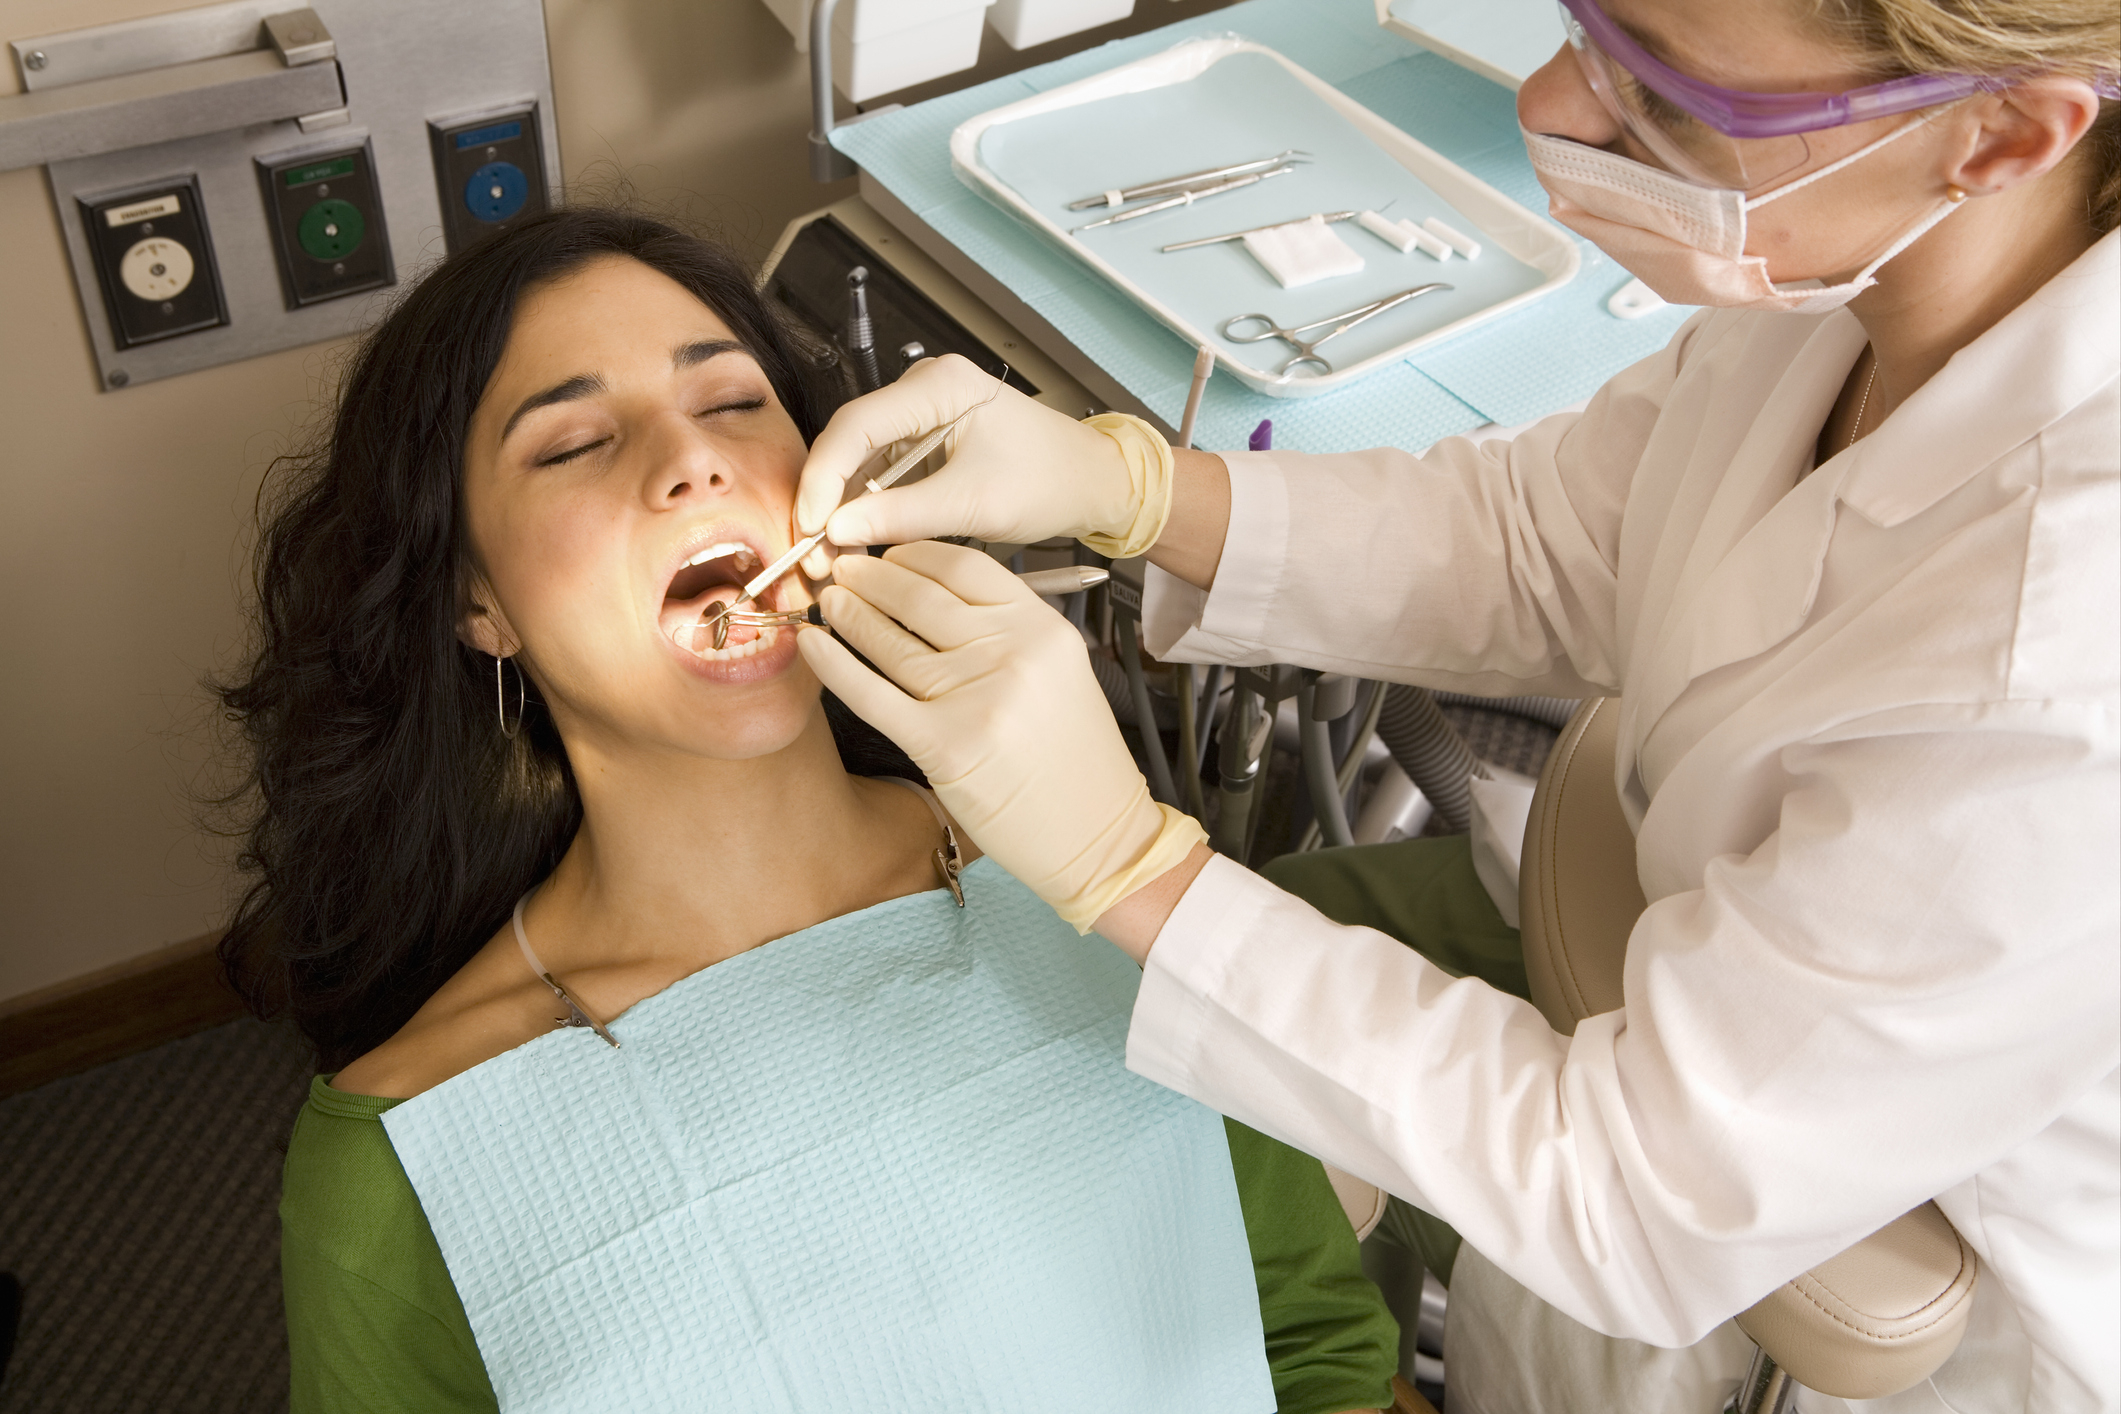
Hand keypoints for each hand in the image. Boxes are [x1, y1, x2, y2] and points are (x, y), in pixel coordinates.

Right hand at [795, 356, 1139, 572]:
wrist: (1093, 483)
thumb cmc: (1050, 480)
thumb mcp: (974, 504)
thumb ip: (902, 515)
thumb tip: (838, 530)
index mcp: (939, 386)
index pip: (855, 426)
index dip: (823, 478)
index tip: (810, 525)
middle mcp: (925, 389)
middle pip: (850, 441)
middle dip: (828, 497)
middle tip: (813, 550)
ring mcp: (924, 413)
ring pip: (861, 459)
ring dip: (845, 506)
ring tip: (830, 554)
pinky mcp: (927, 439)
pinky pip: (883, 470)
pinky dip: (868, 506)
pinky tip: (857, 539)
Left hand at [795, 541, 1203, 934]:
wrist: (1098, 835)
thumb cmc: (1075, 761)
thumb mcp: (1059, 674)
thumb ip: (1009, 633)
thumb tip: (931, 597)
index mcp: (1042, 628)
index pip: (963, 567)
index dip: (913, 553)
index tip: (887, 553)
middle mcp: (1011, 653)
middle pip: (920, 596)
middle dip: (870, 576)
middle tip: (842, 568)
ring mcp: (976, 698)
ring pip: (891, 640)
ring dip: (848, 613)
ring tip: (828, 601)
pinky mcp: (943, 745)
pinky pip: (871, 693)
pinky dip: (834, 664)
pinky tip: (811, 643)